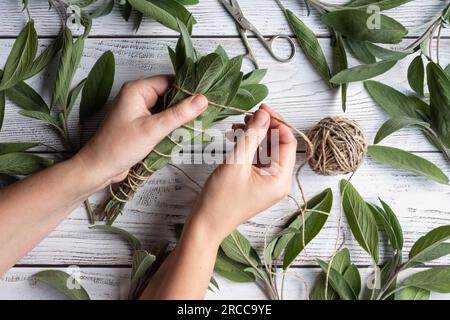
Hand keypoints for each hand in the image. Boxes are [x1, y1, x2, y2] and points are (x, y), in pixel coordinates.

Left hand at [75, 75, 207, 187]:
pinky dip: (172, 125)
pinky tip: (184, 132)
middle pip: (170, 94)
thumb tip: (202, 99)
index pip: (170, 81)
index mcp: (137, 90)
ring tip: (198, 123)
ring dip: (180, 116)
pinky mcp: (141, 124)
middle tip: (206, 112)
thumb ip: (179, 114)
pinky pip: (162, 119)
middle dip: (186, 104)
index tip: (207, 98)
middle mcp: (138, 97)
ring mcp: (140, 111)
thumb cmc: (118, 147)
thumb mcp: (153, 129)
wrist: (99, 168)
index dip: (189, 89)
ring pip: (167, 108)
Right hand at [186, 104, 296, 244]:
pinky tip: (235, 137)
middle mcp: (278, 181)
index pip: (288, 141)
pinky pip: (257, 158)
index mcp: (280, 179)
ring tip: (237, 126)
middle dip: (264, 127)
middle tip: (247, 116)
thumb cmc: (220, 200)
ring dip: (254, 136)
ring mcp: (267, 182)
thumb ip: (252, 136)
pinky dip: (248, 146)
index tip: (260, 109)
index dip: (276, 122)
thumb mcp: (236, 163)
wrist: (205, 224)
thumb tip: (263, 114)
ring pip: (266, 150)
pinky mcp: (255, 182)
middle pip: (278, 144)